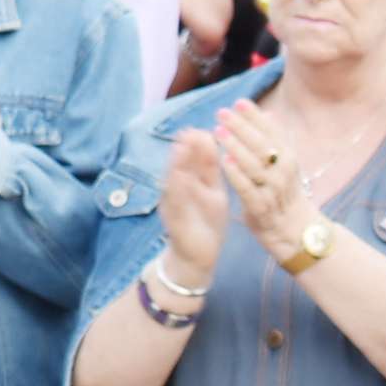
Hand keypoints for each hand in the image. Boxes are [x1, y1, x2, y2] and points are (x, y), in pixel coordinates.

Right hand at [155, 131, 230, 284]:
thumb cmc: (206, 222)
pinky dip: (174, 189)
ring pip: (172, 180)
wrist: (197, 257)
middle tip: (189, 131)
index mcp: (192, 183)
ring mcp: (173, 205)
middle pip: (180, 166)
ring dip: (175, 164)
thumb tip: (213, 140)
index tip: (202, 128)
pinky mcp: (172, 220)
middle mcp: (178, 191)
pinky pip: (173, 203)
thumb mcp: (213, 193)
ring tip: (179, 147)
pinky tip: (176, 178)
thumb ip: (211, 170)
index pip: (195, 160)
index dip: (197, 144)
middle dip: (184, 149)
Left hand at [212, 99, 314, 259]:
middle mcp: (283, 172)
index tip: (239, 101)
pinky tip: (224, 161)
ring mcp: (273, 190)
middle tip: (222, 113)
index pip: (273, 132)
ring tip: (218, 132)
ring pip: (255, 165)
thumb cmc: (286, 193)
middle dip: (242, 127)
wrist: (297, 232)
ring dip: (236, 147)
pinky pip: (248, 189)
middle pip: (263, 145)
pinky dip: (237, 175)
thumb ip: (275, 139)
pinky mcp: (261, 208)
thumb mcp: (285, 165)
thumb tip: (268, 112)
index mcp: (289, 158)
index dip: (256, 117)